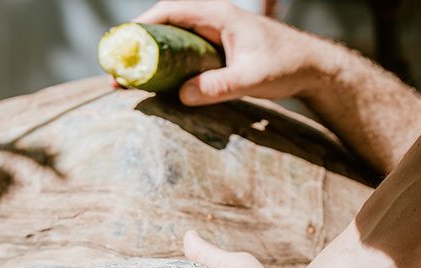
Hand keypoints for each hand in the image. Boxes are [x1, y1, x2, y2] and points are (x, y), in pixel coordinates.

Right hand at [133, 1, 326, 105]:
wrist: (312, 68)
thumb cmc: (286, 66)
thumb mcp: (250, 79)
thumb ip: (217, 87)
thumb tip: (181, 95)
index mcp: (219, 15)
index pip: (171, 11)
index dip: (142, 26)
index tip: (122, 45)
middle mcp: (213, 20)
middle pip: (164, 25)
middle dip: (138, 46)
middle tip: (118, 68)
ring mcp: (213, 34)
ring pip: (171, 40)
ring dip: (149, 58)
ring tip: (128, 80)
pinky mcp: (214, 50)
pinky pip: (181, 53)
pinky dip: (164, 66)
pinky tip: (153, 84)